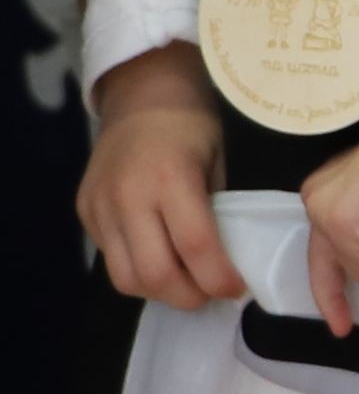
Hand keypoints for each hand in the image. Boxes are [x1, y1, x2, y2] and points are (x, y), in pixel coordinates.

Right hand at [75, 48, 236, 308]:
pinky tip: (161, 261)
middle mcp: (129, 197)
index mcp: (171, 180)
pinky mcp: (85, 212)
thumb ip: (217, 215)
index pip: (196, 247)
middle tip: (211, 294)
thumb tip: (225, 264)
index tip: (237, 289)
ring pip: (125, 277)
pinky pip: (110, 259)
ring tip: (186, 283)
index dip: (219, 279)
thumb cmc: (192, 127)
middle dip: (188, 296)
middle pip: (154, 274)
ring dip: (160, 291)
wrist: (140, 97)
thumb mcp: (218, 165)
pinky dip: (138, 271)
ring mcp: (100, 207)